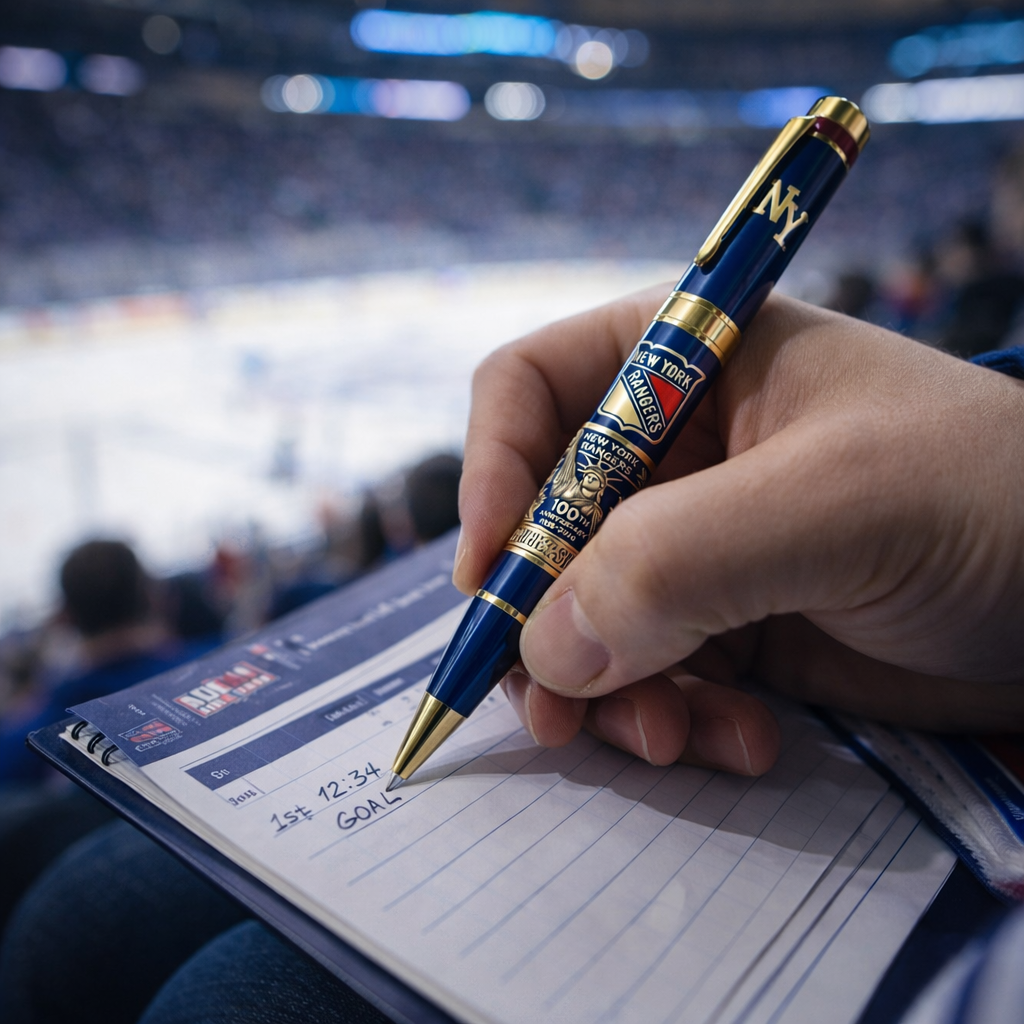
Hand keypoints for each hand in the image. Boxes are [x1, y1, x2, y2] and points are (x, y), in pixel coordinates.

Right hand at [453, 287, 1023, 774]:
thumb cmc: (989, 498)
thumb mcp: (836, 506)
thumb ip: (680, 559)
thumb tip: (547, 645)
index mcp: (684, 363)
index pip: (530, 392)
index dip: (488, 474)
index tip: (486, 576)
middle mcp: (674, 452)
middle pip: (541, 525)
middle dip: (544, 619)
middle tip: (555, 708)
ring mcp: (699, 546)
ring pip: (586, 618)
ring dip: (608, 689)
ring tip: (668, 738)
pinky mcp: (730, 626)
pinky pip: (650, 675)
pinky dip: (672, 716)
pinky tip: (736, 742)